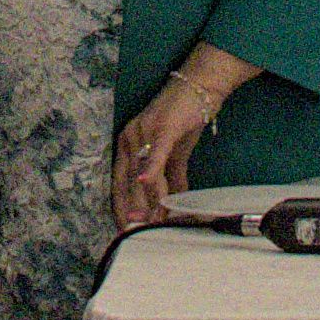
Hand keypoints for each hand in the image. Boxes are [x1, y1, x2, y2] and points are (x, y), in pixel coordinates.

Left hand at [110, 67, 236, 231]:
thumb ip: (172, 179)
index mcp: (128, 144)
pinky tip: (146, 183)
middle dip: (132, 211)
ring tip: (154, 222)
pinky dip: (151, 170)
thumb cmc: (185, 118)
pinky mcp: (163, 127)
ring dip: (150, 201)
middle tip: (134, 234)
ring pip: (143, 174)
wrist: (201, 86)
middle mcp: (129, 138)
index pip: (119, 183)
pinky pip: (155, 153)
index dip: (121, 208)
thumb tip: (174, 206)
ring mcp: (144, 132)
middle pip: (126, 182)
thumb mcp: (176, 154)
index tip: (124, 230)